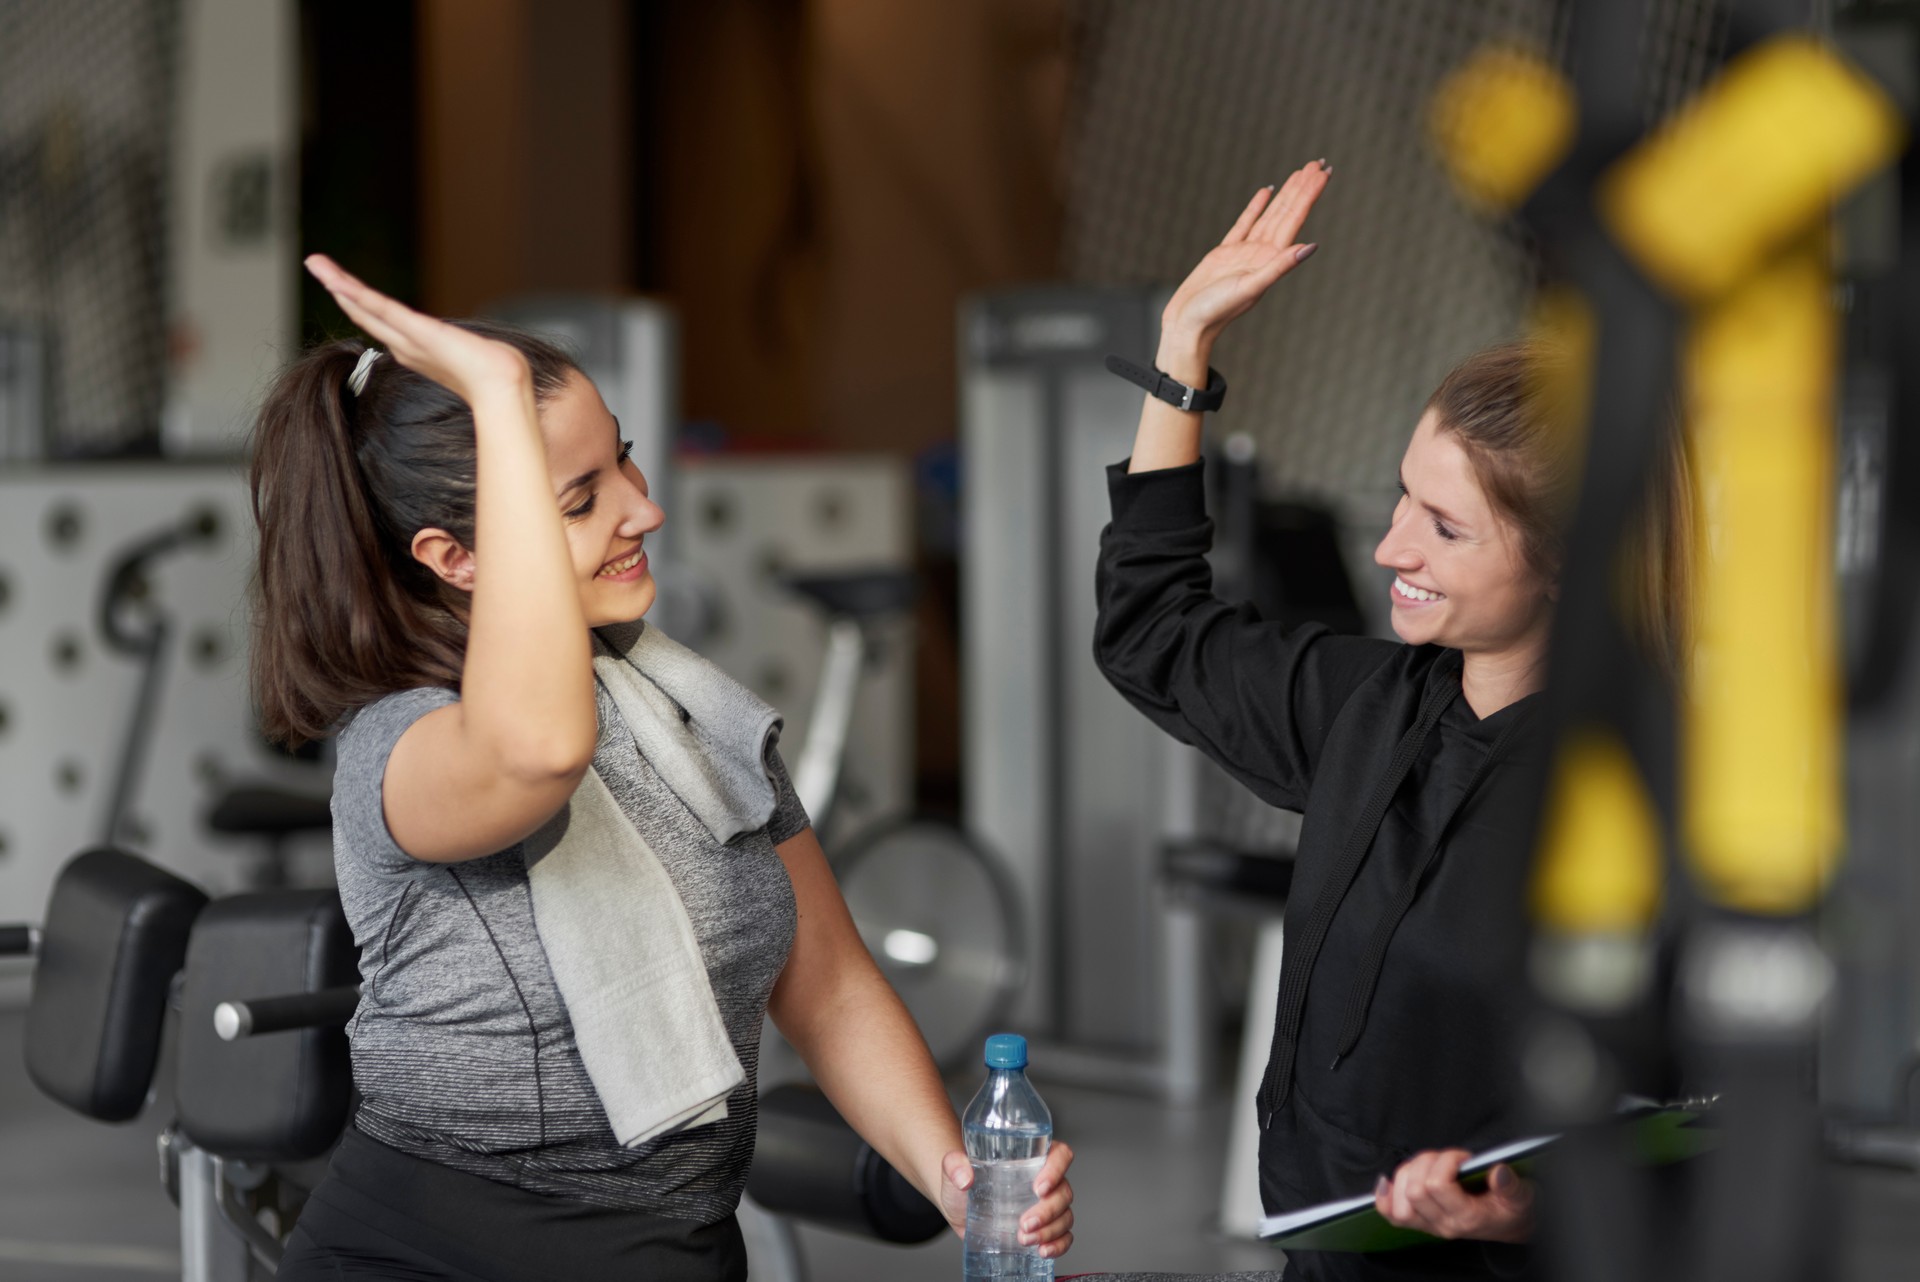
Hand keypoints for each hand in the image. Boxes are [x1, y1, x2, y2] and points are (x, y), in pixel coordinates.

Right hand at [304, 254, 531, 408]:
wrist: (503, 385)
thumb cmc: (497, 373)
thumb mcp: (474, 355)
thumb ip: (466, 350)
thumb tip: (483, 349)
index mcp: (417, 351)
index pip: (381, 322)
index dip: (358, 304)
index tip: (342, 286)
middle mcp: (406, 347)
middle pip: (363, 312)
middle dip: (338, 289)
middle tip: (315, 266)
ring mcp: (409, 340)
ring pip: (364, 308)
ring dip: (338, 284)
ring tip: (315, 264)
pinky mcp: (416, 331)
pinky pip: (380, 309)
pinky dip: (357, 294)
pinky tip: (338, 281)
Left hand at [938, 1140, 1075, 1261]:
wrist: (956, 1206)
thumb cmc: (960, 1181)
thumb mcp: (953, 1168)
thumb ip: (954, 1165)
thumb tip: (964, 1178)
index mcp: (1031, 1157)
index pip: (1059, 1155)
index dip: (1056, 1170)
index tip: (1039, 1188)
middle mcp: (1045, 1180)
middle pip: (1063, 1191)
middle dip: (1048, 1211)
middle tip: (1024, 1223)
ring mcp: (1045, 1206)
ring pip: (1065, 1216)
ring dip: (1050, 1231)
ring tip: (1024, 1239)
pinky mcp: (1042, 1228)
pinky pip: (1063, 1236)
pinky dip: (1059, 1245)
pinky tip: (1043, 1250)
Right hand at [1159, 160, 1330, 354]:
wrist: (1188, 325)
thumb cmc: (1216, 311)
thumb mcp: (1250, 287)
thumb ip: (1279, 267)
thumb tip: (1309, 247)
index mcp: (1270, 259)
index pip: (1295, 219)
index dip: (1309, 195)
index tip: (1323, 173)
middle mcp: (1261, 253)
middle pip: (1287, 212)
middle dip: (1302, 188)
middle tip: (1318, 163)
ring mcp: (1244, 252)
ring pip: (1270, 214)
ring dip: (1285, 195)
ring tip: (1299, 173)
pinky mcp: (1225, 253)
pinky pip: (1245, 223)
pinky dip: (1256, 207)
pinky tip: (1265, 193)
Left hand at [1374, 1151, 1532, 1243]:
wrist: (1509, 1225)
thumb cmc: (1512, 1207)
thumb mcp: (1522, 1195)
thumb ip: (1512, 1185)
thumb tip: (1498, 1171)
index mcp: (1468, 1217)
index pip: (1436, 1186)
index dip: (1445, 1162)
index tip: (1463, 1157)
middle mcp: (1444, 1225)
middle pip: (1414, 1189)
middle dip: (1427, 1163)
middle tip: (1447, 1158)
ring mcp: (1430, 1225)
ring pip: (1400, 1197)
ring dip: (1410, 1172)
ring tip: (1432, 1165)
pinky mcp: (1420, 1221)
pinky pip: (1391, 1214)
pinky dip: (1385, 1196)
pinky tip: (1388, 1182)